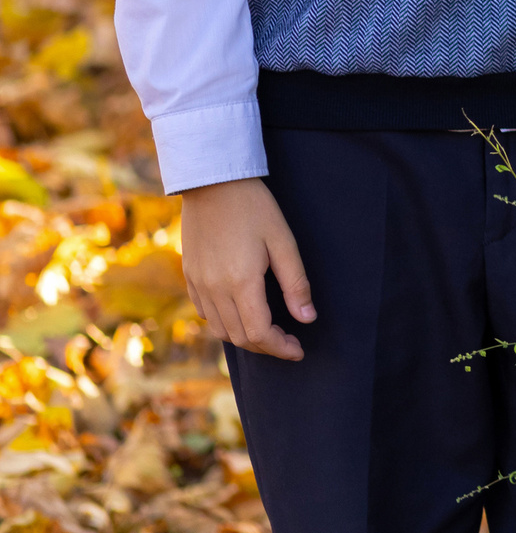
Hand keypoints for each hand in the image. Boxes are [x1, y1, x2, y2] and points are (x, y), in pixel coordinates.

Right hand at [180, 177, 313, 360]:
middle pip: (239, 337)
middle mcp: (214, 290)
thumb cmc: (255, 208)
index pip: (259, 333)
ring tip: (270, 331)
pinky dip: (224, 323)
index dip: (280, 347)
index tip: (299, 349)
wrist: (213, 183)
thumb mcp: (284, 242)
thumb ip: (296, 283)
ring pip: (220, 330)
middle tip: (289, 343)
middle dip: (267, 346)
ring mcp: (198, 284)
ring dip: (245, 338)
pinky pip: (205, 313)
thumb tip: (308, 318)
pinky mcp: (189, 276)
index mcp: (240, 283)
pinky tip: (242, 314)